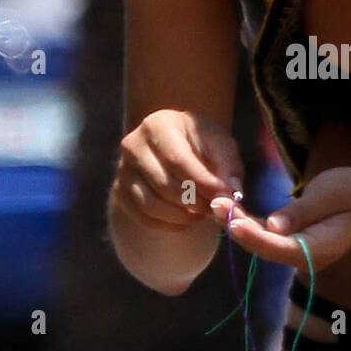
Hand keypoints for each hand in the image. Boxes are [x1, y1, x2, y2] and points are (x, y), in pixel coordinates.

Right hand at [111, 108, 242, 232]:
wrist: (175, 147)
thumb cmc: (201, 144)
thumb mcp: (220, 145)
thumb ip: (228, 166)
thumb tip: (231, 194)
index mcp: (158, 125)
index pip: (179, 161)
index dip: (203, 184)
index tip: (224, 198)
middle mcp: (133, 146)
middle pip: (165, 185)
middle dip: (195, 203)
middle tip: (215, 209)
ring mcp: (122, 170)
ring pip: (151, 205)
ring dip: (183, 216)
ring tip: (202, 213)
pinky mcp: (119, 192)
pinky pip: (143, 218)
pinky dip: (169, 225)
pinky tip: (187, 218)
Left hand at [210, 167, 350, 271]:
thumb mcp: (333, 194)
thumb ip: (303, 211)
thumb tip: (273, 225)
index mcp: (318, 248)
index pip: (280, 246)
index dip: (255, 236)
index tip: (233, 222)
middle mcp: (304, 257)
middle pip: (265, 247)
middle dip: (239, 228)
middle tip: (215, 203)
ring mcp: (297, 252)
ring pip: (262, 242)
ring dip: (239, 225)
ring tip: (216, 203)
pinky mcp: (292, 242)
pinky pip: (267, 235)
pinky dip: (249, 223)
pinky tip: (230, 208)